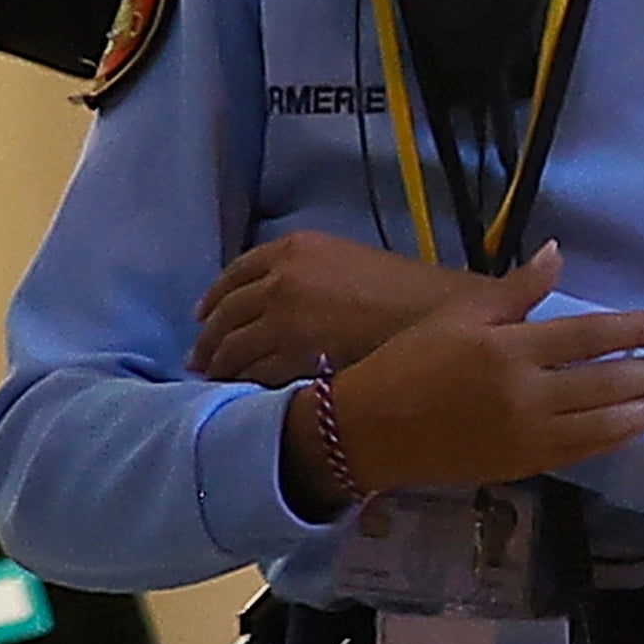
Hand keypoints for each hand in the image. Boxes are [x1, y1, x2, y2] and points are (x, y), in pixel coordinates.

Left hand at [196, 231, 471, 385]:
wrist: (442, 319)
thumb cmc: (413, 295)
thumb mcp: (355, 264)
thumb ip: (313, 275)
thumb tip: (288, 304)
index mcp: (296, 248)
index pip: (237, 272)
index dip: (215, 297)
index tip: (204, 316)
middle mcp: (280, 277)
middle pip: (226, 312)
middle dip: (210, 338)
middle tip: (201, 359)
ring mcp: (282, 317)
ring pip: (233, 346)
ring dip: (221, 366)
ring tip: (216, 383)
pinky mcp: (292, 355)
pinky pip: (255, 373)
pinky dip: (245, 385)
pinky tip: (245, 395)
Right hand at [324, 245, 643, 493]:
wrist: (367, 430)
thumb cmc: (409, 363)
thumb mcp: (457, 315)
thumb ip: (515, 289)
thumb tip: (557, 252)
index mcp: (508, 349)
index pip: (590, 336)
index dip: (637, 330)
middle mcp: (526, 393)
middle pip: (609, 381)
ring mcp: (529, 434)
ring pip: (607, 423)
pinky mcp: (526, 464)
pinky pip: (586, 451)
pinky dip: (621, 437)